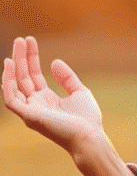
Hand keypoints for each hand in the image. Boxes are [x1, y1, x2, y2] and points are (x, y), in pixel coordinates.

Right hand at [2, 36, 103, 153]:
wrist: (90, 136)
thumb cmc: (87, 119)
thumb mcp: (79, 92)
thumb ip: (66, 78)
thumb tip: (53, 62)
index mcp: (45, 99)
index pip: (33, 75)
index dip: (31, 58)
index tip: (30, 40)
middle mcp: (35, 104)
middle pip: (23, 77)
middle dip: (21, 57)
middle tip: (21, 39)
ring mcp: (30, 110)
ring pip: (15, 85)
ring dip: (14, 65)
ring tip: (17, 45)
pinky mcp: (28, 116)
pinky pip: (11, 98)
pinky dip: (8, 82)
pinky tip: (10, 65)